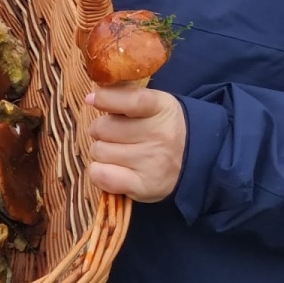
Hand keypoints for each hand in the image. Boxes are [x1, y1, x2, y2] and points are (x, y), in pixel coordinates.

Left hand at [85, 85, 186, 202]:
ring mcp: (151, 163)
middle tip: (114, 134)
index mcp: (161, 108)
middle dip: (102, 130)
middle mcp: (159, 135)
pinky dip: (98, 171)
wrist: (192, 160)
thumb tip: (91, 99)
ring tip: (117, 152)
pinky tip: (111, 168)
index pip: (130, 100)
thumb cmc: (161, 127)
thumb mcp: (153, 103)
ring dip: (101, 151)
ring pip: (99, 152)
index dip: (105, 99)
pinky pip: (100, 175)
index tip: (92, 100)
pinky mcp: (142, 186)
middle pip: (103, 129)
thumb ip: (124, 96)